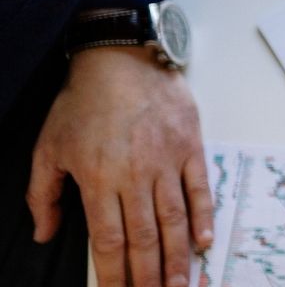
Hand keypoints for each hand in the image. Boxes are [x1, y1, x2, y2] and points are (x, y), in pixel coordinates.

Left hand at [29, 46, 214, 286]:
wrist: (123, 58)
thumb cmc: (83, 101)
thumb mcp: (48, 147)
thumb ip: (43, 195)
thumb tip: (44, 233)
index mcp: (98, 179)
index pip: (109, 241)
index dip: (115, 274)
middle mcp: (135, 176)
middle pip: (145, 238)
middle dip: (150, 275)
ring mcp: (167, 161)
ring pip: (174, 219)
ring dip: (177, 257)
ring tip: (181, 284)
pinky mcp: (190, 146)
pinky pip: (200, 188)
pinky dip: (203, 217)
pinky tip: (203, 242)